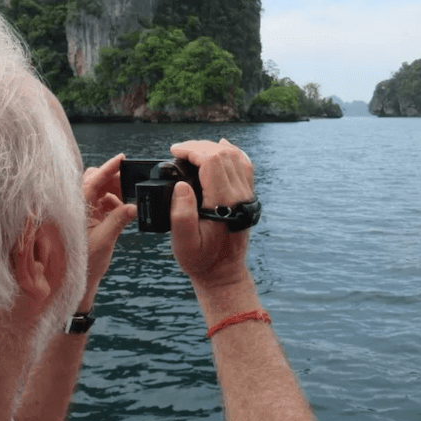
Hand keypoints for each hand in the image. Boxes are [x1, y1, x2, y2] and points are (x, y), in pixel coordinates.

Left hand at [80, 154, 136, 308]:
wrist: (78, 283)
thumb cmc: (85, 263)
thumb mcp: (105, 240)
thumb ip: (119, 220)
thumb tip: (134, 205)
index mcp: (77, 207)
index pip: (93, 181)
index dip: (108, 168)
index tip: (122, 158)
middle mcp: (78, 206)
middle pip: (95, 180)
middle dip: (113, 178)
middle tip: (130, 182)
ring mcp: (83, 211)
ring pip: (100, 190)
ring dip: (115, 191)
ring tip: (128, 200)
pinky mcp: (89, 218)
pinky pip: (102, 201)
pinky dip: (114, 202)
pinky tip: (123, 210)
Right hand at [168, 139, 254, 289]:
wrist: (223, 274)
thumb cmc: (201, 260)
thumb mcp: (184, 243)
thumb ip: (181, 215)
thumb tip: (181, 185)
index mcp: (224, 203)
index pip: (212, 162)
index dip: (192, 150)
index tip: (174, 151)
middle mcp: (239, 195)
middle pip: (223, 154)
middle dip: (199, 146)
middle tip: (178, 150)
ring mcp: (246, 195)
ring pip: (235, 157)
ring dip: (213, 148)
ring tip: (192, 150)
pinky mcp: (247, 196)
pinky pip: (245, 166)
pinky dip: (233, 153)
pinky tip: (222, 148)